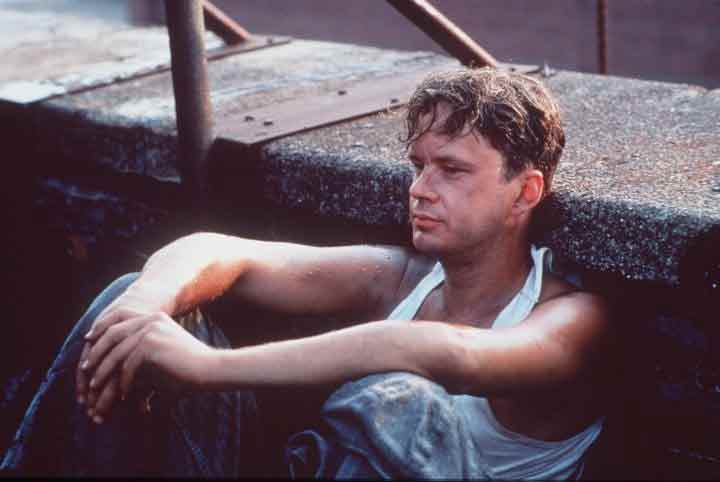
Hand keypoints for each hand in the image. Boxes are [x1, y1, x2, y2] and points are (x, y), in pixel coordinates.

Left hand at [76, 279, 176, 411]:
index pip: (120, 316)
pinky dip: (124, 382)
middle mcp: (151, 319)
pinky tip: (123, 394)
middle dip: (96, 351)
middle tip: (85, 367)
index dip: (101, 327)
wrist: (209, 369)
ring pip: (117, 352)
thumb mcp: (164, 350)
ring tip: (95, 385)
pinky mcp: (150, 346)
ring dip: (104, 371)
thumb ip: (142, 349)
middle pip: (112, 333)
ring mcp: (151, 331)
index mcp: (155, 316)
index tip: (88, 340)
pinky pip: (128, 366)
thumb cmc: (189, 365)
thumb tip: (120, 360)